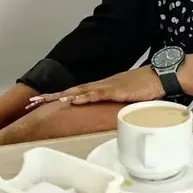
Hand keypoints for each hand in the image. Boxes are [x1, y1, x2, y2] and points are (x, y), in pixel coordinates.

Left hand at [27, 67, 164, 106]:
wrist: (160, 77)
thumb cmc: (146, 87)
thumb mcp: (127, 97)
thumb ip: (116, 104)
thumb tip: (108, 115)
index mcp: (103, 87)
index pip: (77, 92)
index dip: (60, 96)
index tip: (43, 101)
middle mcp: (102, 84)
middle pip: (73, 90)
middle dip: (52, 96)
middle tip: (32, 102)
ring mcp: (108, 86)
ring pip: (80, 90)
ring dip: (62, 95)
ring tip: (45, 100)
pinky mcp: (116, 89)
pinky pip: (97, 93)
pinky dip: (84, 96)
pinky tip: (73, 100)